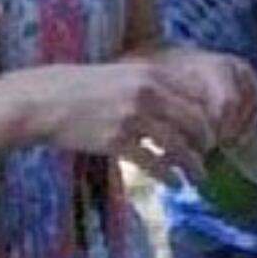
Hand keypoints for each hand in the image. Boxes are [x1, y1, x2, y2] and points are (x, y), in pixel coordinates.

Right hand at [35, 50, 256, 185]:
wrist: (44, 100)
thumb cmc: (81, 88)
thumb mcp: (122, 74)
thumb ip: (150, 86)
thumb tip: (179, 106)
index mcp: (150, 74)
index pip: (196, 96)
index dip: (210, 116)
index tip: (212, 131)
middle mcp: (146, 94)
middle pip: (194, 122)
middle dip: (207, 143)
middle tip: (209, 156)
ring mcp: (131, 118)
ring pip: (178, 146)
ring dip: (193, 165)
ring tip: (198, 177)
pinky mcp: (116, 142)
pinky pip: (153, 163)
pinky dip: (168, 176)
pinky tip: (173, 183)